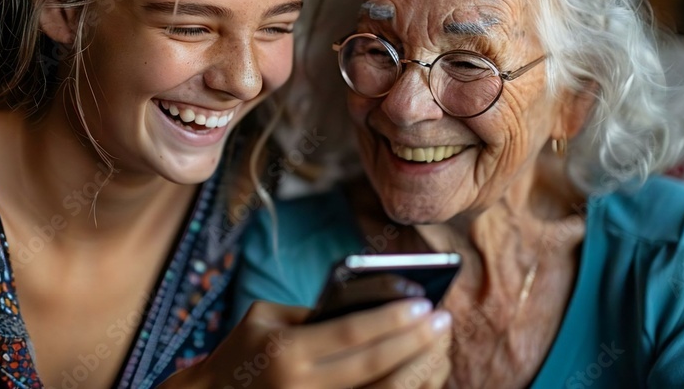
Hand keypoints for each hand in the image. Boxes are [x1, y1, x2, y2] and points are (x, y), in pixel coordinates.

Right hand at [159, 298, 451, 388]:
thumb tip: (368, 304)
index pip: (350, 333)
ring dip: (415, 370)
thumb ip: (313, 313)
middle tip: (442, 320)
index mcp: (286, 351)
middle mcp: (302, 385)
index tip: (422, 302)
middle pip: (372, 365)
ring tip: (439, 346)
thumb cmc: (241, 351)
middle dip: (413, 342)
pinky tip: (419, 372)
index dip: (390, 319)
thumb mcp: (265, 318)